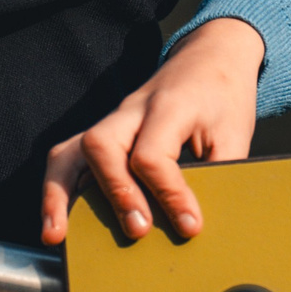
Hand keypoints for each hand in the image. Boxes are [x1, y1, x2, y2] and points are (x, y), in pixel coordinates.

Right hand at [41, 17, 263, 244]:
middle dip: (116, 193)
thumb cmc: (224, 97)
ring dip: (60, 194)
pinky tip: (55, 224)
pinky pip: (68, 156)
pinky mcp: (106, 131)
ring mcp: (113, 119)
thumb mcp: (235, 133)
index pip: (152, 153)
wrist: (212, 56)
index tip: (190, 226)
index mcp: (168, 105)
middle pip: (101, 144)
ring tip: (57, 235)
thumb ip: (220, 174)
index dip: (168, 194)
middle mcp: (132, 108)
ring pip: (71, 150)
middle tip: (139, 230)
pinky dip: (57, 190)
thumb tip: (199, 226)